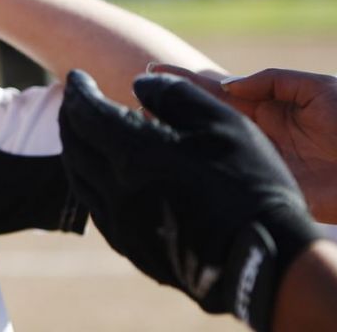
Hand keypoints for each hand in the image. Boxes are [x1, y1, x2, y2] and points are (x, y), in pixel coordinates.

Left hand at [59, 70, 320, 331]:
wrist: (266, 260)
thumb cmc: (249, 183)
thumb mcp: (221, 122)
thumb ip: (174, 95)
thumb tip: (139, 84)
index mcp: (133, 154)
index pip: (85, 113)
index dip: (78, 91)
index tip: (76, 76)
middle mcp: (115, 189)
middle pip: (74, 145)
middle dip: (70, 117)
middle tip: (75, 101)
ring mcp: (120, 222)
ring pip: (79, 178)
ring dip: (76, 149)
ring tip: (84, 133)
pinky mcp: (130, 247)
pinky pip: (96, 206)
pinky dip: (91, 180)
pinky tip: (104, 174)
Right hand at [152, 65, 336, 222]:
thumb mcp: (318, 87)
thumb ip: (273, 81)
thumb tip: (229, 85)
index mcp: (269, 104)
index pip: (219, 88)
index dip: (187, 79)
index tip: (154, 70)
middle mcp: (256, 129)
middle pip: (205, 114)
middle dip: (172, 102)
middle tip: (136, 93)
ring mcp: (257, 155)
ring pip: (208, 140)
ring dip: (176, 129)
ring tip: (142, 116)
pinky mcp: (264, 180)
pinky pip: (227, 169)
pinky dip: (198, 161)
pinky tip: (172, 151)